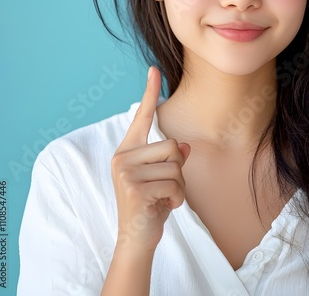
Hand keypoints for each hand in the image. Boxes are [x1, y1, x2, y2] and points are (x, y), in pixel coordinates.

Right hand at [111, 66, 190, 253]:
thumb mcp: (164, 179)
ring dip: (179, 187)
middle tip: (164, 189)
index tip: (154, 70)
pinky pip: (175, 185)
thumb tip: (185, 146)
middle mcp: (123, 156)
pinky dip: (178, 199)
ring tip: (163, 199)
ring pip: (177, 166)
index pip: (143, 116)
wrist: (136, 239)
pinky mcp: (134, 187)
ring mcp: (126, 171)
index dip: (150, 92)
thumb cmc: (151, 205)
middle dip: (178, 170)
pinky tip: (163, 208)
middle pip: (173, 146)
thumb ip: (172, 160)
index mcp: (129, 150)